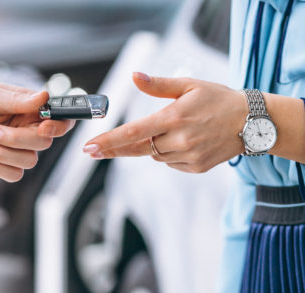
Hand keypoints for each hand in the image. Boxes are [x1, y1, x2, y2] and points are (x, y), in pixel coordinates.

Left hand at [83, 72, 246, 172]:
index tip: (89, 148)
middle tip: (95, 149)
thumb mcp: (189, 85)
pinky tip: (186, 142)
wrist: (251, 122)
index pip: (133, 133)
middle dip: (119, 147)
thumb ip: (158, 85)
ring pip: (156, 155)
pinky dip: (170, 154)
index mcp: (173, 118)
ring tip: (177, 131)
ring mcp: (189, 157)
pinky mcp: (196, 167)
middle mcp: (179, 140)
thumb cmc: (219, 99)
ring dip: (155, 145)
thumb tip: (133, 76)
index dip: (109, 141)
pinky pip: (171, 163)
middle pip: (140, 147)